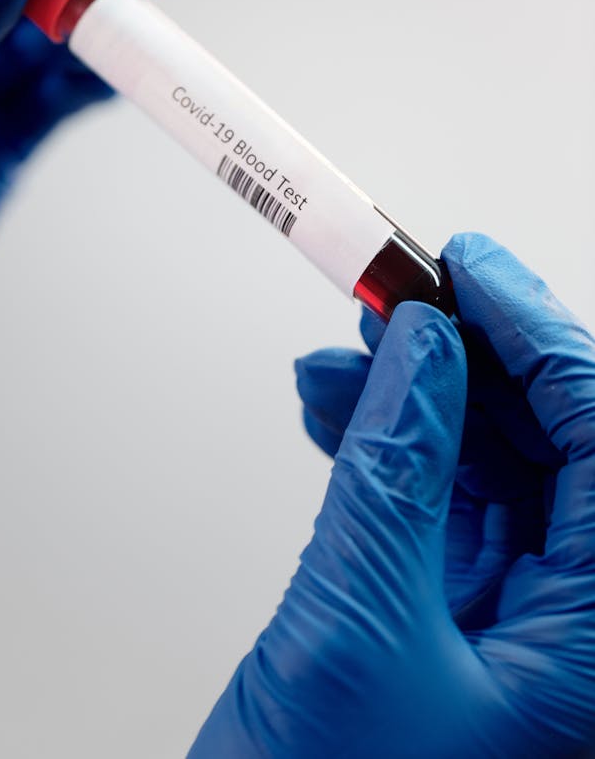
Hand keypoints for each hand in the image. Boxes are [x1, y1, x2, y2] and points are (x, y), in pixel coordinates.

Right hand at [190, 234, 594, 757]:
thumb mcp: (361, 627)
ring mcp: (515, 632)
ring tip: (345, 350)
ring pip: (489, 468)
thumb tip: (424, 348)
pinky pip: (436, 504)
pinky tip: (333, 406)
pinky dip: (383, 448)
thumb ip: (397, 471)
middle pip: (552, 449)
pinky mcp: (451, 627)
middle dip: (467, 361)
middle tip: (399, 294)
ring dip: (413, 399)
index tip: (471, 268)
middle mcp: (575, 635)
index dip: (541, 340)